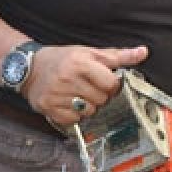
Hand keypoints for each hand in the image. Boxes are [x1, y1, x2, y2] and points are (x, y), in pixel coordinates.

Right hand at [24, 45, 148, 125]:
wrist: (28, 68)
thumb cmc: (62, 59)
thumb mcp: (88, 52)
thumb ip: (117, 56)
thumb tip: (143, 52)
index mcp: (80, 62)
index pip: (111, 83)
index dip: (111, 85)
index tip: (103, 81)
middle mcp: (67, 78)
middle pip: (101, 99)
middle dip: (99, 95)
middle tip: (87, 87)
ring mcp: (57, 94)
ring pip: (89, 111)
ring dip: (87, 106)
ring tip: (77, 94)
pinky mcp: (49, 107)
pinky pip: (74, 120)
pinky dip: (74, 115)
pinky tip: (67, 103)